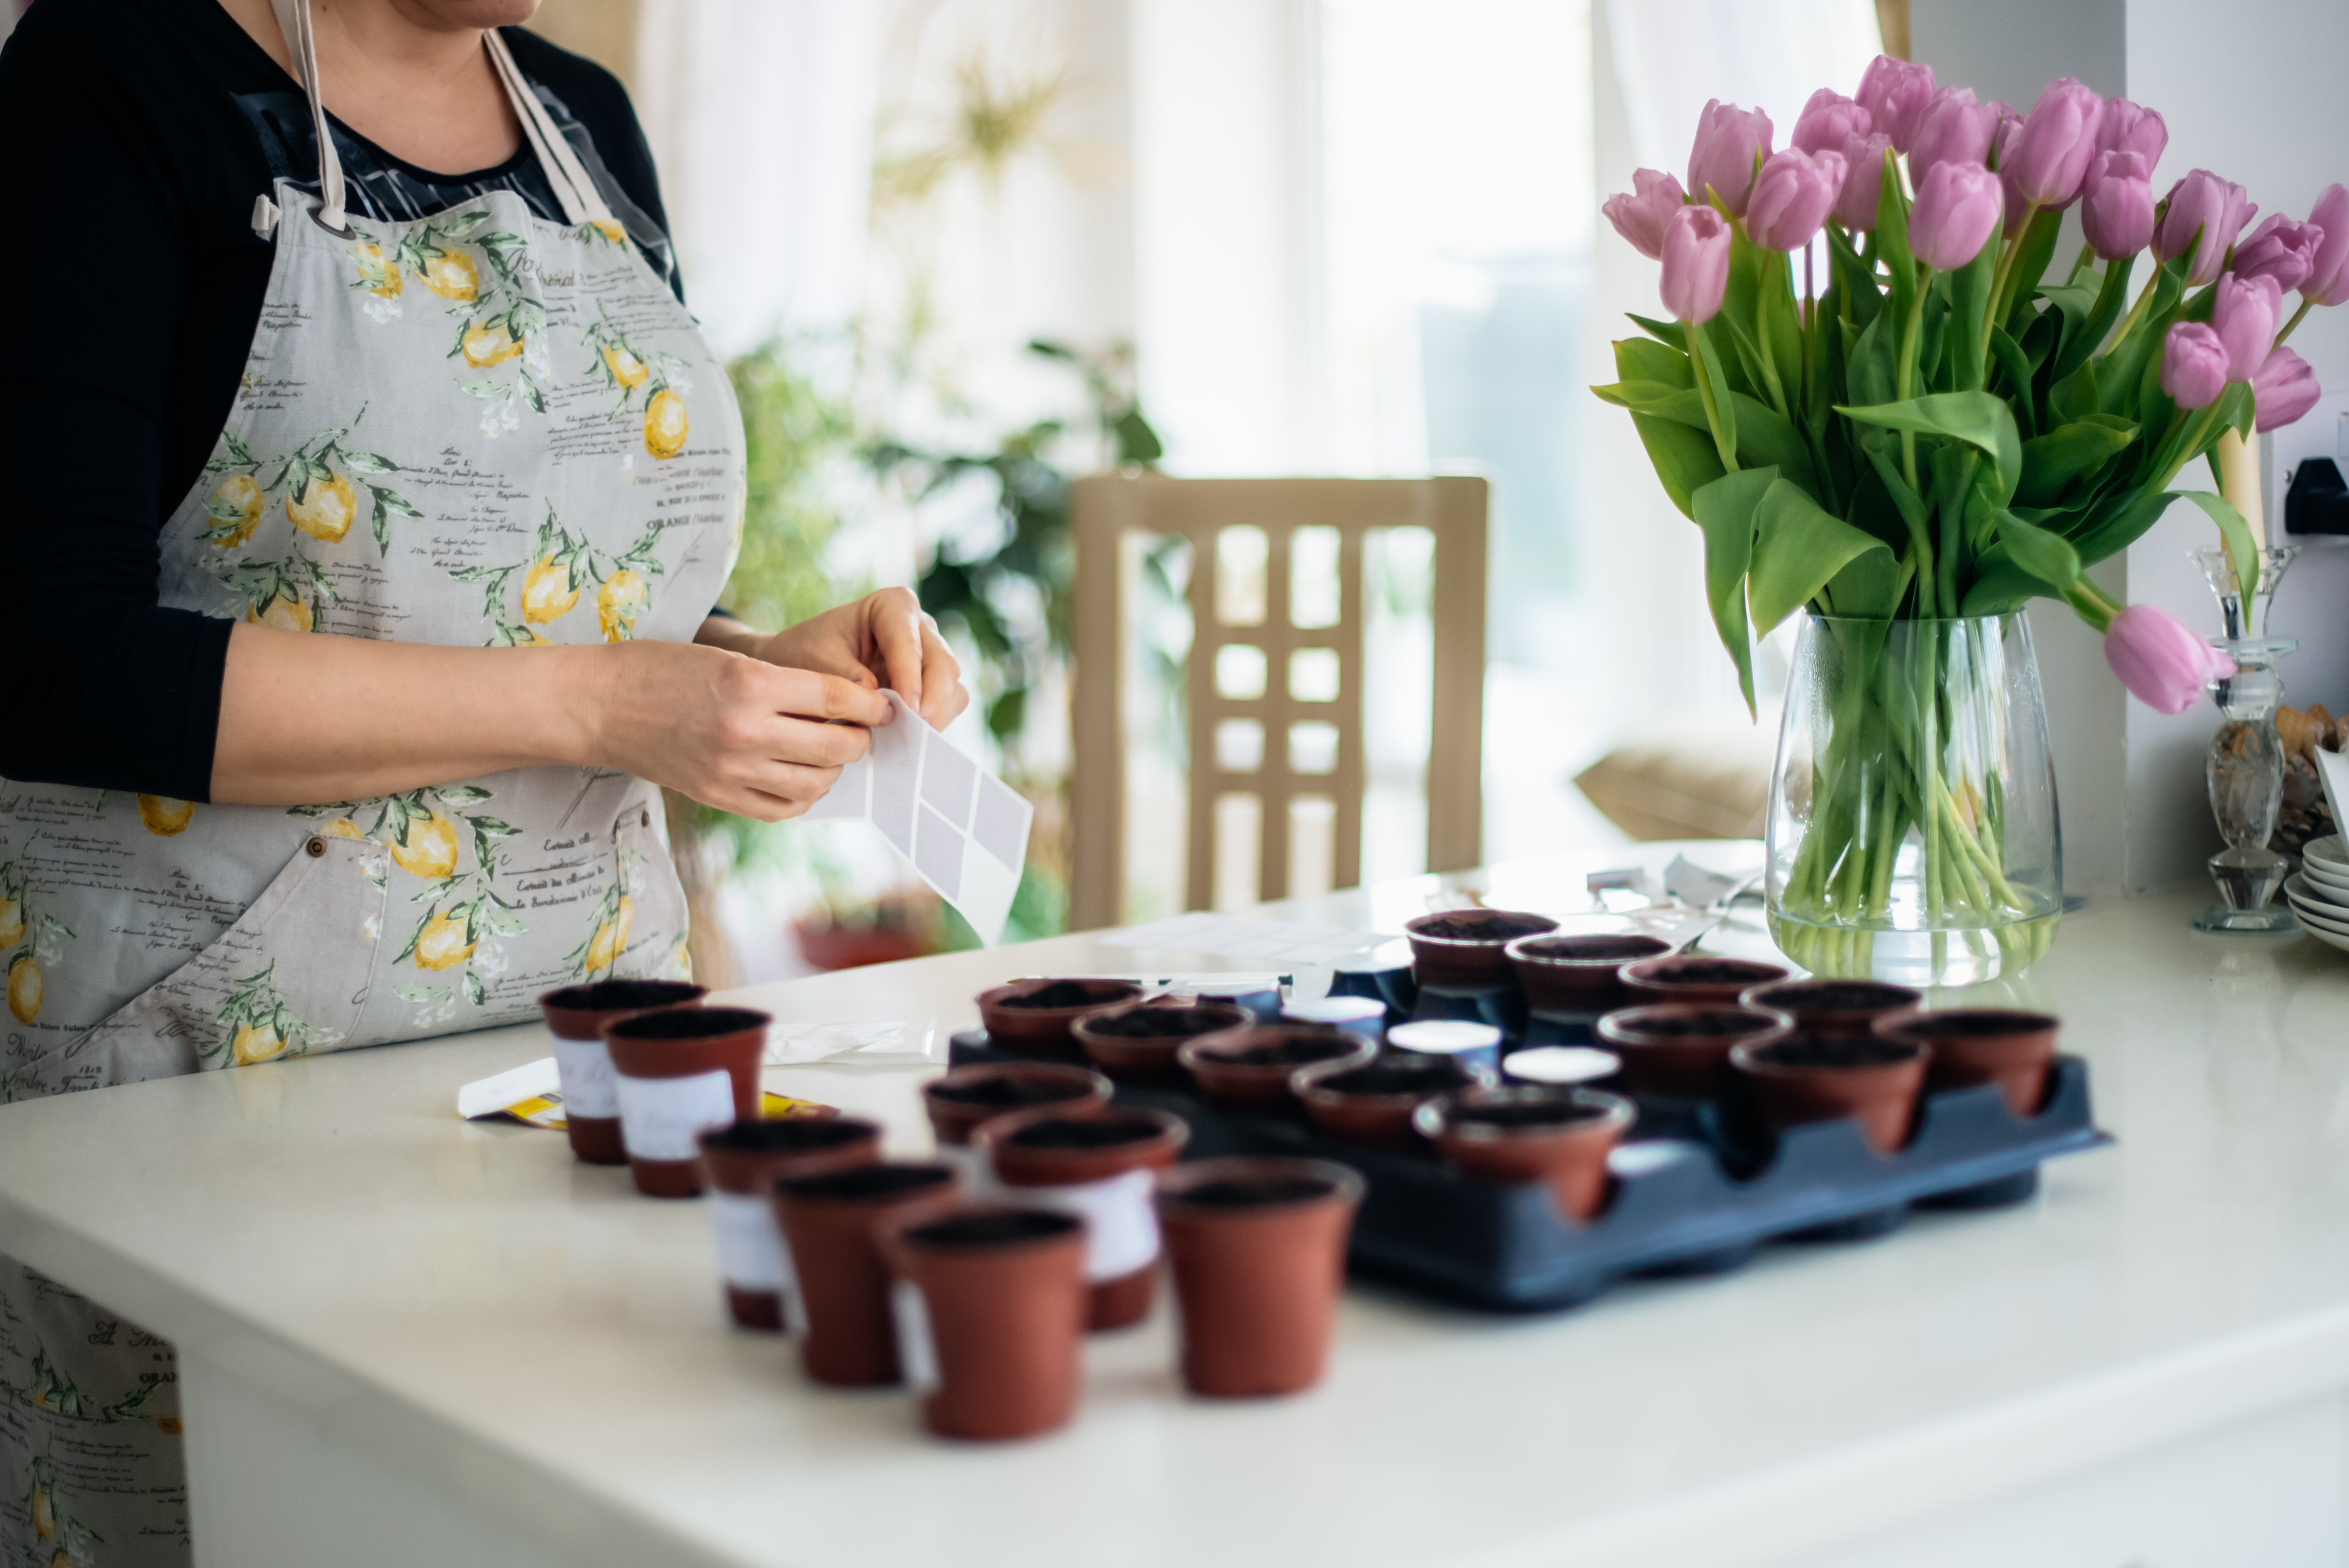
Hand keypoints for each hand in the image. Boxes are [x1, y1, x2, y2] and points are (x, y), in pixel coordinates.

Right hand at [588, 640, 889, 821]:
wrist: (599, 706)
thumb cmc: (662, 669)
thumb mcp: (726, 658)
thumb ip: (784, 684)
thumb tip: (844, 709)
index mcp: (750, 684)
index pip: (836, 699)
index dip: (869, 704)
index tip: (882, 704)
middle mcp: (744, 732)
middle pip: (836, 746)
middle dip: (858, 739)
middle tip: (860, 729)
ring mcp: (730, 771)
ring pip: (815, 783)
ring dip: (833, 770)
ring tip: (830, 752)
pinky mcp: (717, 796)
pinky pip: (782, 808)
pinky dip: (803, 795)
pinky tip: (802, 777)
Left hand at [753, 589, 969, 730]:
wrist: (801, 665)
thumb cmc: (806, 654)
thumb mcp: (816, 663)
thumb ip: (846, 680)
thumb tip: (878, 702)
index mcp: (891, 606)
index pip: (908, 639)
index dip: (910, 674)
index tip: (907, 708)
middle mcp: (918, 626)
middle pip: (942, 662)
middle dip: (934, 698)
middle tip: (919, 730)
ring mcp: (929, 654)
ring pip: (952, 683)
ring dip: (938, 713)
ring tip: (914, 738)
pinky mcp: (932, 682)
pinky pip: (950, 701)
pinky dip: (937, 720)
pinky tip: (913, 736)